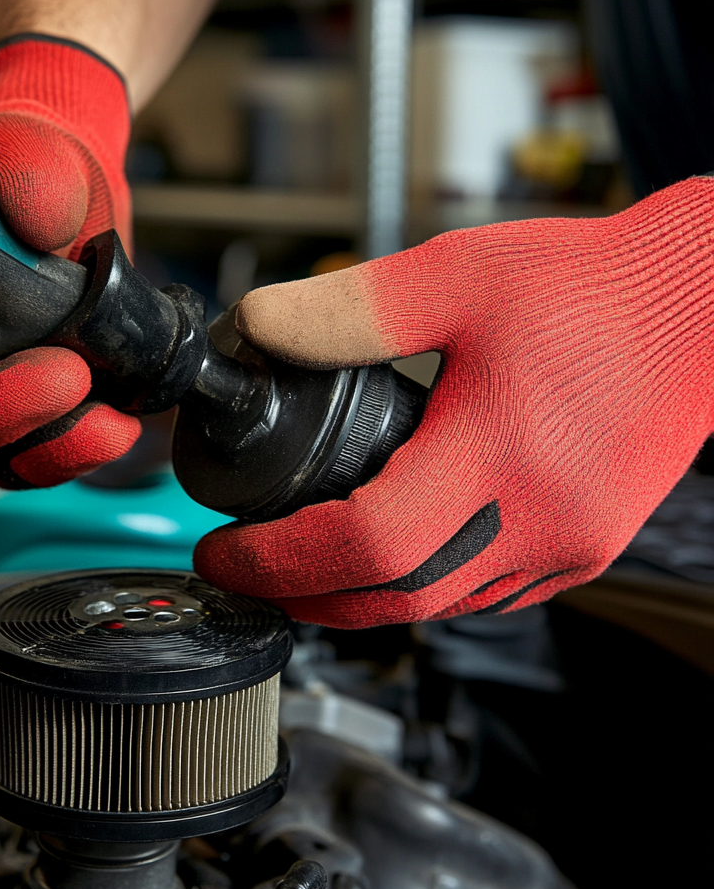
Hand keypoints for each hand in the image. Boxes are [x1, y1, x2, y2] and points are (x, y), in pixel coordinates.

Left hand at [194, 179, 713, 626]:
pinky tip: (386, 563)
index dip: (279, 559)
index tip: (222, 550)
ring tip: (297, 570)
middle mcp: (541, 519)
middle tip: (245, 569)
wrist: (705, 304)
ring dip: (356, 601)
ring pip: (437, 610)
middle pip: (393, 598)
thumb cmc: (596, 288)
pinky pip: (482, 597)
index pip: (365, 544)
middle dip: (303, 593)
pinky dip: (418, 591)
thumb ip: (348, 310)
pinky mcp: (585, 548)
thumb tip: (257, 328)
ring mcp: (568, 546)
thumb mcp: (458, 278)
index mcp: (503, 454)